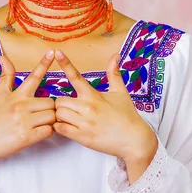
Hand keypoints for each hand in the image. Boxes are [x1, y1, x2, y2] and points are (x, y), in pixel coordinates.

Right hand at [0, 50, 56, 167]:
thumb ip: (6, 77)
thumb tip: (3, 56)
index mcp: (16, 95)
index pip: (33, 77)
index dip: (44, 64)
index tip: (52, 52)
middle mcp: (21, 106)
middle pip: (51, 102)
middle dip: (50, 109)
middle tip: (40, 116)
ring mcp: (24, 121)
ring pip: (52, 116)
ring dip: (50, 121)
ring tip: (38, 125)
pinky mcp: (27, 137)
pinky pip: (49, 131)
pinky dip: (47, 132)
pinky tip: (38, 133)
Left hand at [52, 50, 157, 164]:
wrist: (134, 140)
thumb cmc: (127, 116)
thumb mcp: (121, 92)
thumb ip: (114, 74)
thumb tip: (115, 55)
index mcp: (93, 95)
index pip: (76, 76)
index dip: (65, 63)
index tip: (57, 52)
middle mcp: (87, 107)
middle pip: (59, 100)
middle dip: (60, 104)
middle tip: (67, 109)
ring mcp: (84, 122)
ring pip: (58, 114)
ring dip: (59, 116)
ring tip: (67, 119)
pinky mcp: (82, 137)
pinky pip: (60, 129)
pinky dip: (59, 128)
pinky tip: (65, 128)